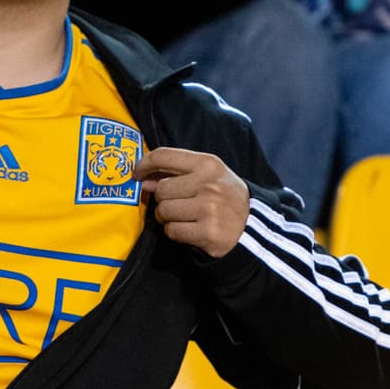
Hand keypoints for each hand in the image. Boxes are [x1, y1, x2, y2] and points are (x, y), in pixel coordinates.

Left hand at [134, 147, 249, 257]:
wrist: (252, 226)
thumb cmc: (224, 197)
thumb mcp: (208, 176)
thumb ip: (176, 173)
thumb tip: (143, 181)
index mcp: (208, 164)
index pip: (164, 156)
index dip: (144, 164)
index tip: (137, 174)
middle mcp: (209, 184)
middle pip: (161, 190)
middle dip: (163, 199)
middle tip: (177, 204)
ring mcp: (209, 209)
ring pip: (163, 211)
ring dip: (167, 218)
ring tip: (185, 217)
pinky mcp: (207, 232)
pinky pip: (172, 231)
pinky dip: (176, 232)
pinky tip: (191, 229)